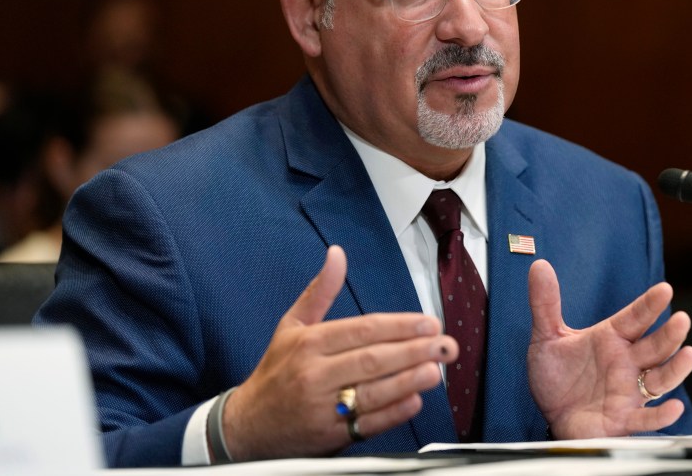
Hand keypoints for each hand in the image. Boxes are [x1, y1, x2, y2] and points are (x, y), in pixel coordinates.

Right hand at [221, 245, 457, 460]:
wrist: (248, 426)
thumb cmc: (276, 372)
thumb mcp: (291, 325)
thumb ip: (320, 291)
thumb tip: (337, 254)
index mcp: (309, 344)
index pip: (362, 330)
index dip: (399, 326)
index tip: (428, 323)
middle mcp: (315, 374)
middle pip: (372, 360)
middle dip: (413, 351)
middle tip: (444, 344)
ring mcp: (323, 408)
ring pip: (373, 392)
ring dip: (408, 380)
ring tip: (436, 369)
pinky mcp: (330, 436)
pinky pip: (367, 425)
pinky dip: (393, 413)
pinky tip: (415, 401)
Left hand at [526, 259, 691, 438]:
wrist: (551, 414)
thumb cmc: (557, 375)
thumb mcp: (546, 336)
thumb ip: (545, 303)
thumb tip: (539, 266)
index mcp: (612, 338)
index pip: (636, 317)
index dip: (650, 304)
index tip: (664, 289)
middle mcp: (627, 362)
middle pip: (655, 346)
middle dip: (670, 334)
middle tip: (682, 320)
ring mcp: (629, 391)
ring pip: (660, 378)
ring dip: (675, 368)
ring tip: (688, 355)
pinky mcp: (625, 419)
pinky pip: (647, 418)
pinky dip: (661, 415)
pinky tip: (673, 408)